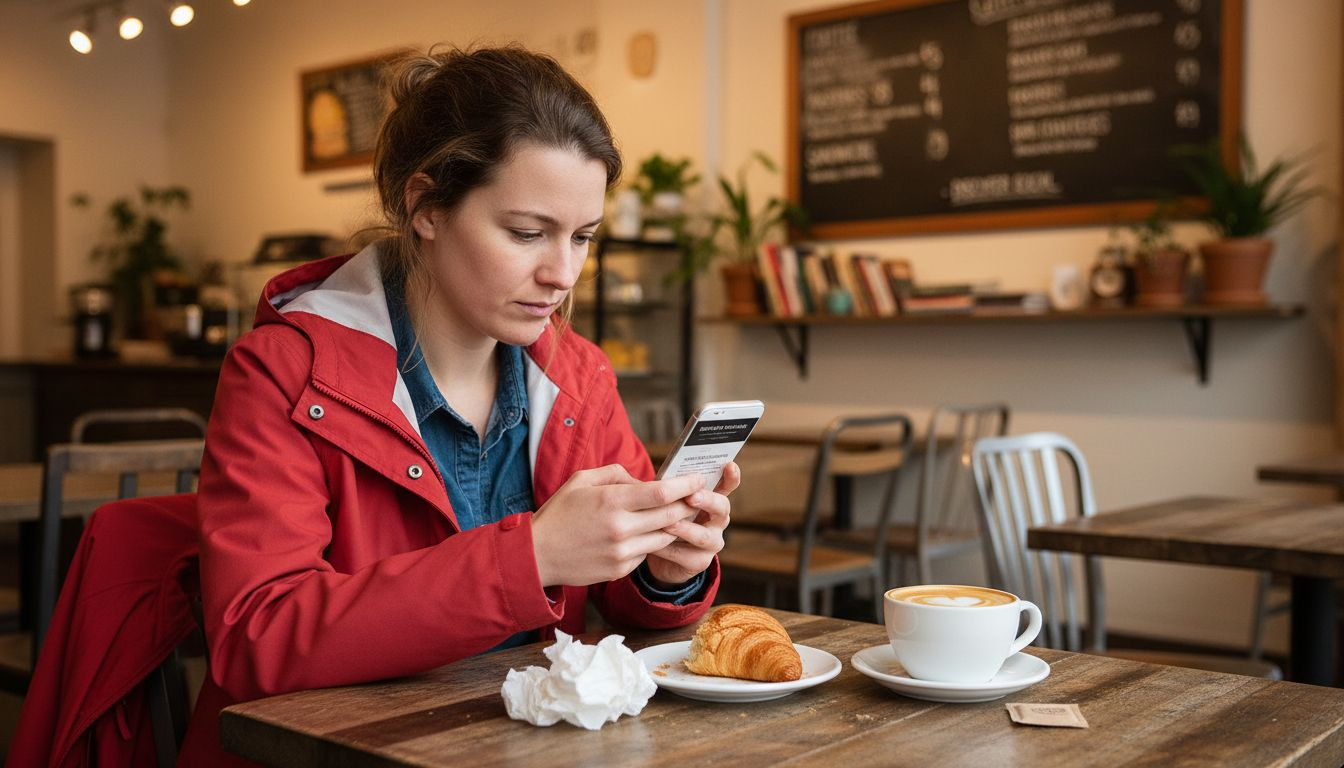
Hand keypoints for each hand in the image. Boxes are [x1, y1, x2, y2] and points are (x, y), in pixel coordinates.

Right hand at [531, 464, 706, 586]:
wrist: (537, 556)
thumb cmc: (559, 513)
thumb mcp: (581, 480)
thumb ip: (616, 474)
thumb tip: (644, 480)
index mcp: (611, 501)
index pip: (662, 493)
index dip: (685, 485)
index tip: (699, 479)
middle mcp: (620, 528)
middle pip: (671, 515)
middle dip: (688, 504)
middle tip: (695, 496)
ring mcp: (622, 552)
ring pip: (665, 537)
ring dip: (673, 525)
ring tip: (674, 514)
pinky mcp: (620, 570)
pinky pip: (647, 553)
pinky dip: (651, 542)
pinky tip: (643, 534)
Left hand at [644, 462, 739, 587]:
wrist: (661, 556)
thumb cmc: (665, 518)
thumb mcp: (666, 500)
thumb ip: (666, 488)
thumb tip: (650, 479)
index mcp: (711, 500)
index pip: (727, 485)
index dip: (731, 476)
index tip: (729, 465)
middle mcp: (717, 520)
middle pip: (722, 507)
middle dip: (707, 500)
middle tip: (691, 497)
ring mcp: (712, 542)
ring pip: (704, 536)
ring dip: (685, 529)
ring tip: (668, 525)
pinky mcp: (700, 562)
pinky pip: (685, 555)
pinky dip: (668, 549)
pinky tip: (654, 545)